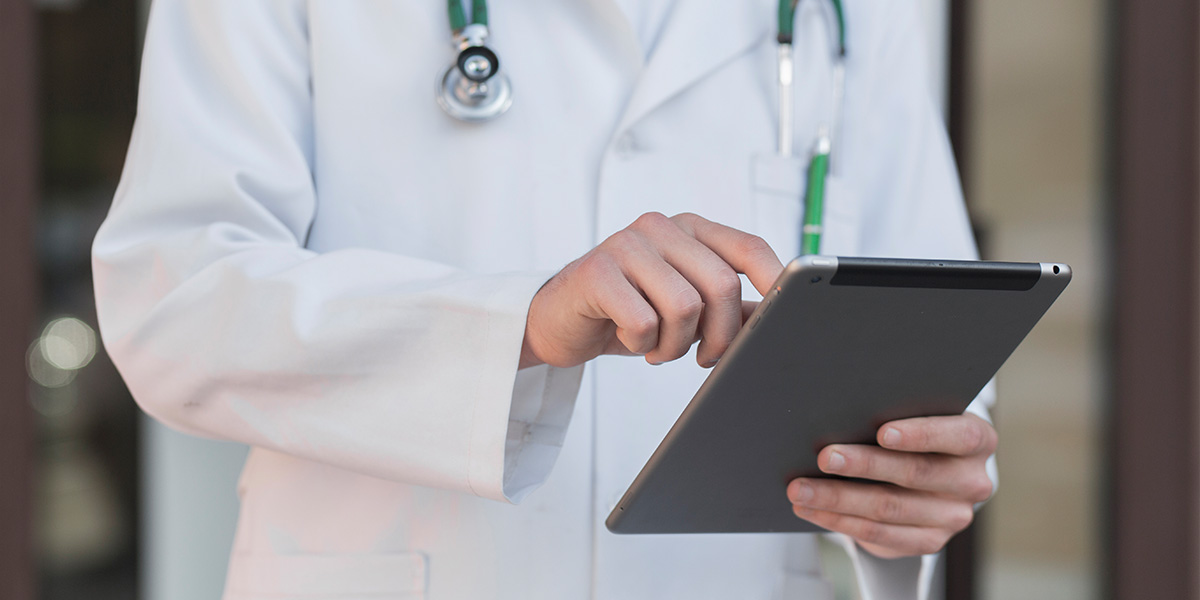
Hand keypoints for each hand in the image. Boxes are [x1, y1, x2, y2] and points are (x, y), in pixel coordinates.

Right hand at [520, 212, 782, 368]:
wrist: (559, 322)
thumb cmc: (626, 313)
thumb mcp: (685, 310)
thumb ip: (729, 309)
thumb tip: (778, 319)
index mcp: (690, 230)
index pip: (748, 248)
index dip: (775, 283)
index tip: (785, 318)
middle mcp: (661, 227)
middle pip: (722, 285)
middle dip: (720, 336)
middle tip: (703, 358)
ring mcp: (626, 244)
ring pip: (684, 307)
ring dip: (675, 345)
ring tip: (657, 347)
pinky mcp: (596, 270)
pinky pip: (643, 322)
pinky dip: (641, 345)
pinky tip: (627, 338)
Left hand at [786, 414, 996, 558]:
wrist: (928, 475)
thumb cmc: (913, 431)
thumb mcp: (916, 415)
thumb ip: (895, 412)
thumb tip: (842, 411)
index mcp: (978, 440)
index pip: (959, 435)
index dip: (921, 434)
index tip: (882, 431)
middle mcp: (972, 481)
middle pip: (915, 473)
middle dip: (863, 464)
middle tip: (824, 457)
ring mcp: (953, 516)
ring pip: (889, 508)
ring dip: (838, 498)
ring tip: (801, 488)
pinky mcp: (930, 541)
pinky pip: (879, 534)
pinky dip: (840, 520)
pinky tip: (812, 509)